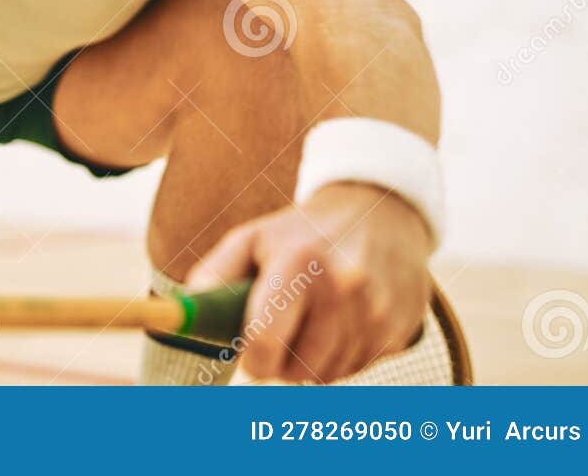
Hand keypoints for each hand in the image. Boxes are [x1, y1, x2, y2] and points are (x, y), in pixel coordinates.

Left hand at [186, 182, 432, 382]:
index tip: (246, 356)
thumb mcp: (252, 238)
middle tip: (277, 337)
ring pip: (326, 374)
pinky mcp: (400, 328)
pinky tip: (340, 323)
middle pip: (296, 367)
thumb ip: (214, 275)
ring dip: (310, 361)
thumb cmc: (302, 232)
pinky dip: (340, 357)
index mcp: (299, 262)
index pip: (263, 337)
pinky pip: (356, 368)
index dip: (249, 358)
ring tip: (309, 322)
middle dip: (279, 362)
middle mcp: (343, 287)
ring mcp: (376, 311)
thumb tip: (187, 316)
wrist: (381, 212)